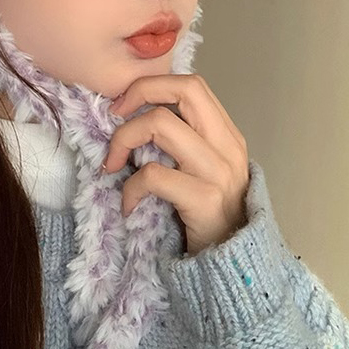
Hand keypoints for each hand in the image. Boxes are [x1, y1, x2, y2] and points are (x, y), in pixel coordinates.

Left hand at [104, 73, 250, 256]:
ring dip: (124, 139)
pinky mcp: (204, 199)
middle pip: (184, 91)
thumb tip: (134, 115)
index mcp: (226, 134)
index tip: (124, 105)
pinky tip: (129, 204)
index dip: (152, 85)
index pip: (192, 85)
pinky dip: (130, 187)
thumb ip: (184, 141)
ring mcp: (218, 171)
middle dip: (139, 94)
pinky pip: (153, 175)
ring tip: (114, 165)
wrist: (234, 263)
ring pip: (161, 125)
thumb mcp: (204, 169)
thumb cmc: (209, 214)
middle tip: (114, 118)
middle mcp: (227, 146)